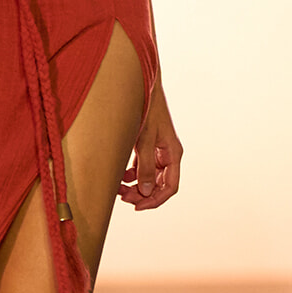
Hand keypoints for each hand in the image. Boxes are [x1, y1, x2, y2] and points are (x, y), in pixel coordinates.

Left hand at [120, 83, 181, 209]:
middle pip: (160, 185)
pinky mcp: (148, 145)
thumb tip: (146, 191)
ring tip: (118, 189)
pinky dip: (132, 174)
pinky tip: (120, 176)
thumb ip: (145, 166)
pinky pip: (142, 167)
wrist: (142, 85)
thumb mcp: (144, 139)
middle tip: (122, 197)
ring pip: (150, 177)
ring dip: (136, 186)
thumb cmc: (146, 108)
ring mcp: (158, 150)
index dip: (155, 200)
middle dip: (142, 194)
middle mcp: (168, 154)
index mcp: (173, 154)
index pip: (170, 187)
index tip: (137, 207)